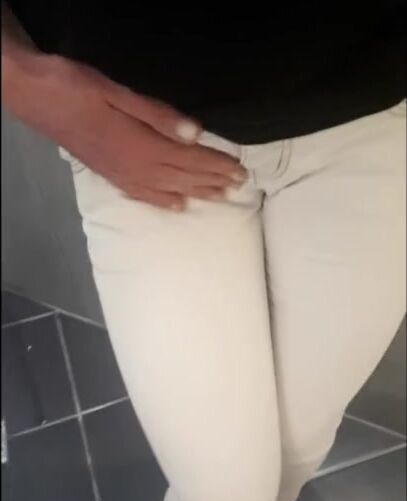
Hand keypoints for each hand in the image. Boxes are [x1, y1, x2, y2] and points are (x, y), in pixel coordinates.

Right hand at [5, 55, 246, 208]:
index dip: (216, 166)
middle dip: (213, 181)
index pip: (189, 159)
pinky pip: (143, 195)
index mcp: (141, 145)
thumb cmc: (76, 88)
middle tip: (240, 185)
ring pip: (168, 189)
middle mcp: (135, 167)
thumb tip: (196, 134)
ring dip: (196, 192)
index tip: (239, 170)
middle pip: (183, 177)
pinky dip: (164, 202)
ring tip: (220, 197)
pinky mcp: (111, 176)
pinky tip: (177, 206)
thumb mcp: (118, 92)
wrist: (36, 98)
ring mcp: (122, 175)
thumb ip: (158, 116)